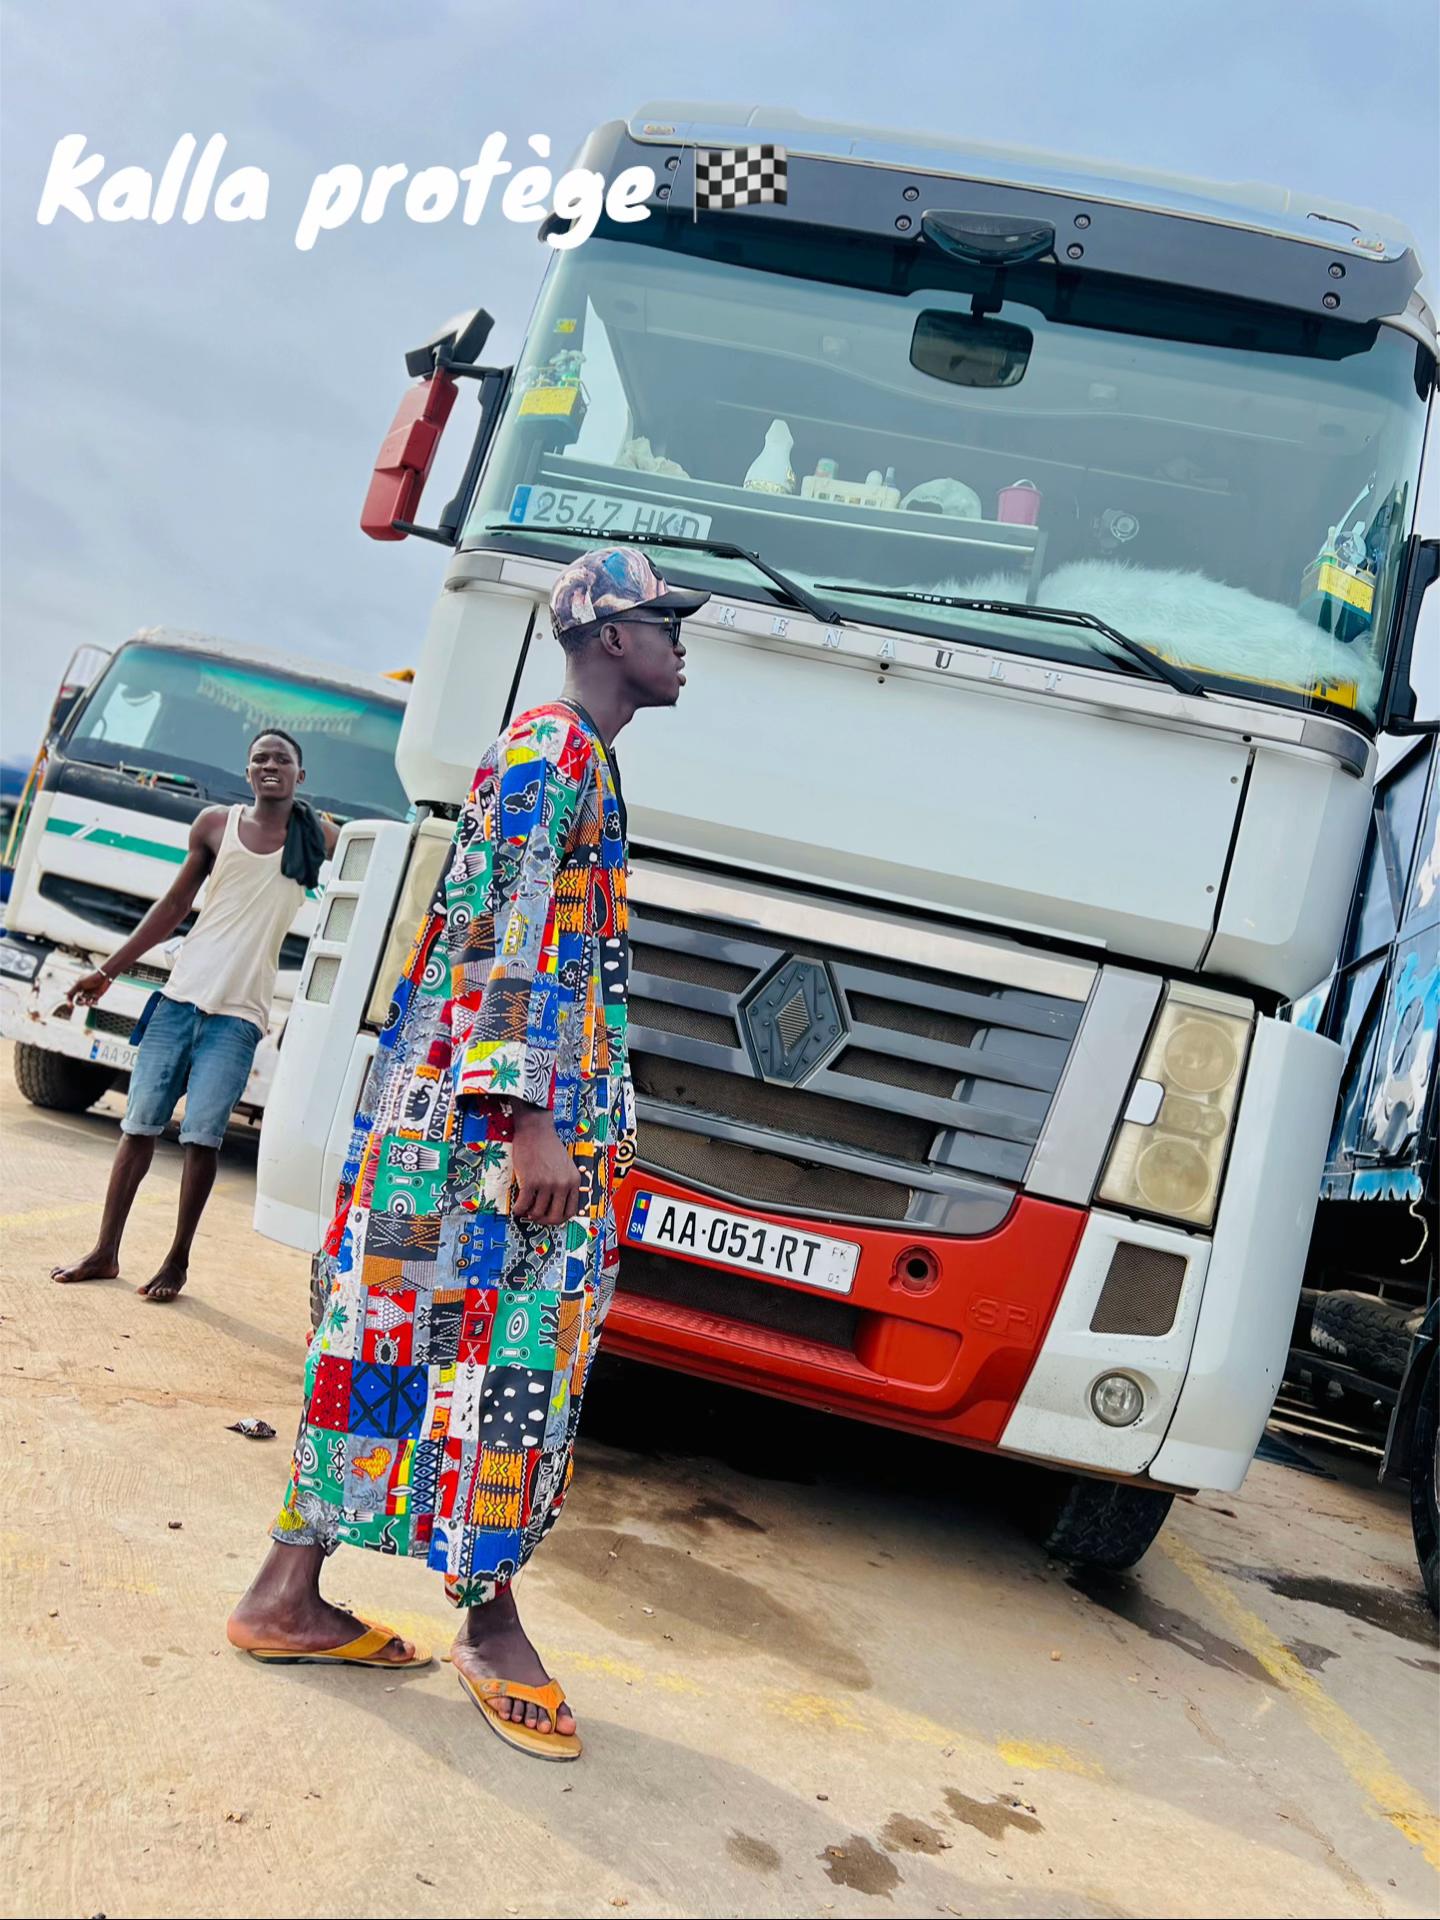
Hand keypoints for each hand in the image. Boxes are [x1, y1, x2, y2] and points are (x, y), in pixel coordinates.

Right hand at [68, 970, 111, 1008]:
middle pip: (78, 1001)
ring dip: (87, 1004)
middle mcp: (83, 991)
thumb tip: (66, 995)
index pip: (70, 996)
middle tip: (84, 1001)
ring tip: (90, 1002)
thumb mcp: (80, 983)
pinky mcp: (97, 996)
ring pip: (86, 1003)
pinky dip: (94, 1004)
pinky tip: (95, 1002)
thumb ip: (73, 989)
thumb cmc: (91, 977)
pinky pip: (93, 1003)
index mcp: (77, 988)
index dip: (69, 1001)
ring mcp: (90, 994)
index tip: (71, 1006)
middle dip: (80, 1003)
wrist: (104, 976)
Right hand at [510, 1104, 581, 1224]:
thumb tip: (555, 1206)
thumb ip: (565, 1184)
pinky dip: (518, 1209)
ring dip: (529, 1213)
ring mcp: (547, 1184)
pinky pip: (523, 1205)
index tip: (549, 1216)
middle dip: (543, 1220)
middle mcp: (563, 1184)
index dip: (558, 1218)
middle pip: (555, 1217)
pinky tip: (517, 1206)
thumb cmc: (548, 1147)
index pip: (570, 1212)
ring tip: (525, 1207)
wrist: (535, 1131)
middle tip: (535, 1215)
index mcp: (574, 1181)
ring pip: (537, 1213)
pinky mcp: (531, 1181)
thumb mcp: (566, 1166)